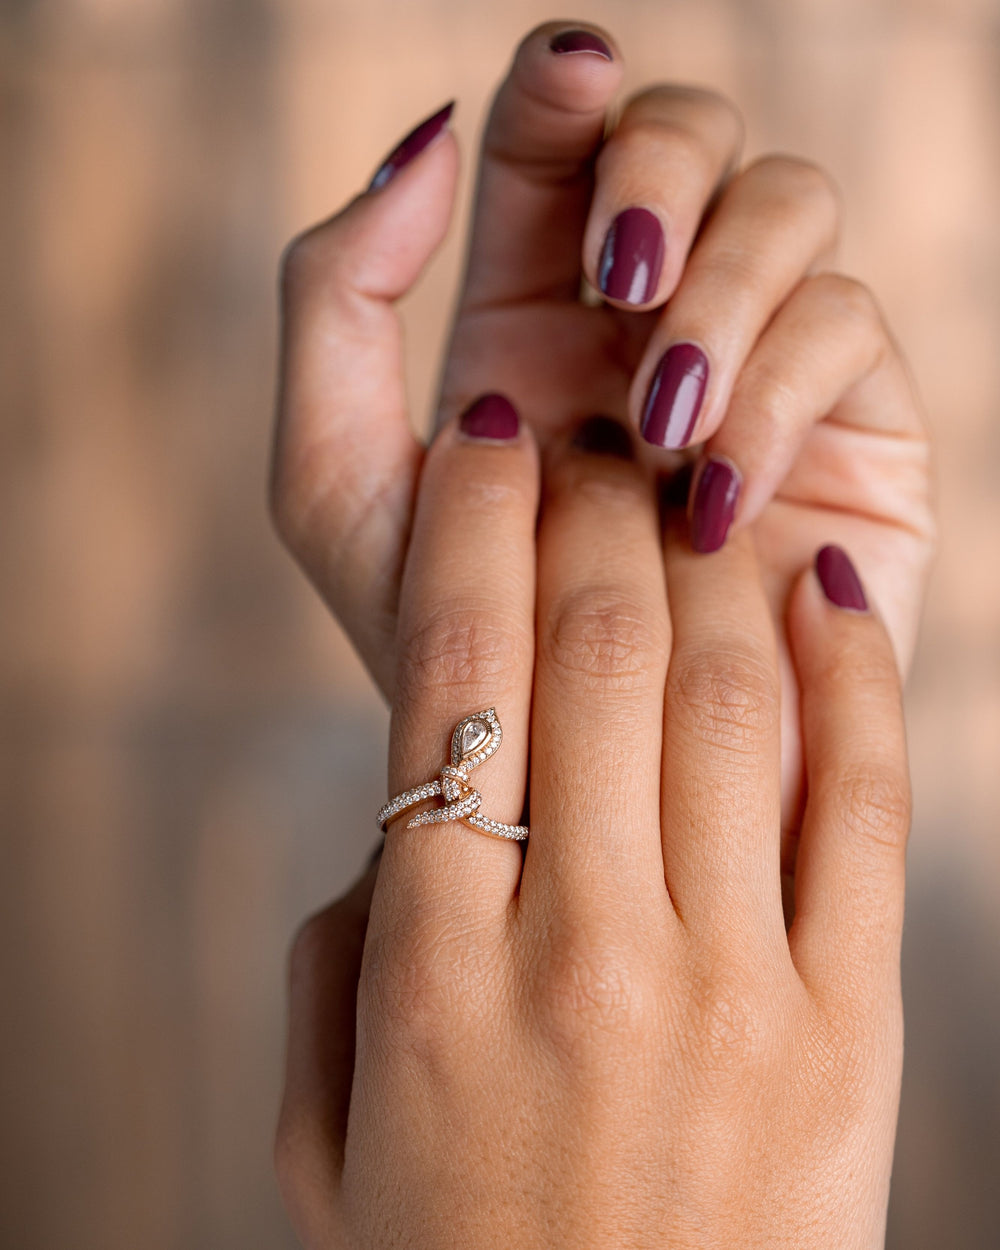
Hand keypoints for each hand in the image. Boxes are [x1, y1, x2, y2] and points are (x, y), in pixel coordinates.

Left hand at [271, 20, 933, 830]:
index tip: (566, 81)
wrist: (557, 778)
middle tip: (616, 281)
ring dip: (723, 292)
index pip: (562, 138)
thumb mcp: (336, 476)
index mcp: (532, 309)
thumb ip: (334, 302)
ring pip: (789, 208)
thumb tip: (427, 136)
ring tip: (658, 426)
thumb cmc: (443, 638)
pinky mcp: (844, 432)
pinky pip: (847, 332)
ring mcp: (753, 364)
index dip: (567, 85)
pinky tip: (714, 499)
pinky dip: (779, 393)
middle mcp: (651, 318)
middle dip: (662, 172)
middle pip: (695, 136)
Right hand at [276, 409, 910, 1247]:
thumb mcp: (331, 1129)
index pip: (455, 677)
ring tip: (685, 491)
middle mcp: (588, 952)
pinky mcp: (851, 1029)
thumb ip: (346, 961)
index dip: (472, 529)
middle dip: (589, 511)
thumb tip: (401, 832)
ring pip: (728, 702)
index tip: (488, 443)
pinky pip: (865, 805)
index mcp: (435, 970)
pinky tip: (823, 585)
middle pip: (596, 655)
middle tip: (592, 440)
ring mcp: (736, 987)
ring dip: (702, 566)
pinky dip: (853, 675)